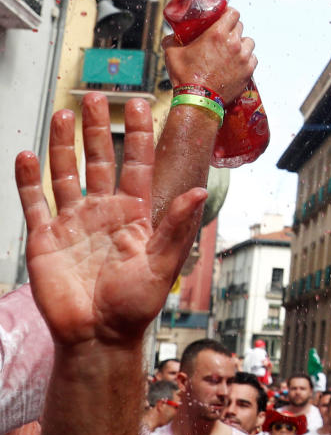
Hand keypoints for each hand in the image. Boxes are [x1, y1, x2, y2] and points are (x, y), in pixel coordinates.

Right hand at [15, 94, 205, 347]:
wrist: (97, 338)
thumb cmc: (135, 307)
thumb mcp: (162, 266)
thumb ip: (175, 226)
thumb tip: (199, 191)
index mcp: (135, 214)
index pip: (138, 163)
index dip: (139, 134)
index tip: (142, 103)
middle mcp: (104, 211)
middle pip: (99, 159)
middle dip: (97, 128)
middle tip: (94, 97)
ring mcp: (73, 222)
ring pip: (66, 173)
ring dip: (62, 145)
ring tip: (62, 115)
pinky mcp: (45, 239)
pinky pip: (35, 203)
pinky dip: (28, 180)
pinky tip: (26, 155)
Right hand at [162, 6, 255, 105]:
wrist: (198, 100)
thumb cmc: (185, 77)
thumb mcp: (172, 54)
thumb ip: (171, 41)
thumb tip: (170, 37)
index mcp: (217, 34)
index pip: (233, 13)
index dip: (229, 12)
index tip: (225, 16)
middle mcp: (233, 43)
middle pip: (240, 26)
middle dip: (233, 28)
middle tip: (225, 35)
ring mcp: (243, 57)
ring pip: (249, 42)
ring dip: (242, 43)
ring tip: (233, 50)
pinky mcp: (248, 71)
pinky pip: (253, 58)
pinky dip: (247, 59)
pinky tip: (239, 62)